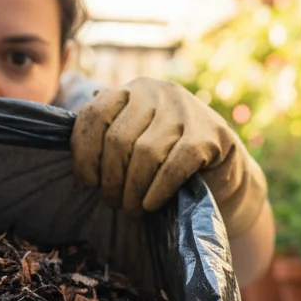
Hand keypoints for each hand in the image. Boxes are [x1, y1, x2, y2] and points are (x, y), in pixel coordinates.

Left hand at [71, 78, 265, 235]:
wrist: (223, 172)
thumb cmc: (168, 160)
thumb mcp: (134, 140)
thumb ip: (106, 139)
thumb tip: (76, 162)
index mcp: (132, 90)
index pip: (93, 114)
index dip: (83, 154)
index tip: (87, 182)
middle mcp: (157, 92)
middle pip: (117, 140)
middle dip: (111, 180)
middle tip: (113, 203)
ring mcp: (186, 110)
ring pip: (145, 154)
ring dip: (133, 190)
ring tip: (131, 209)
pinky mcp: (209, 135)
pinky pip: (173, 166)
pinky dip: (158, 190)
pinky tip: (151, 204)